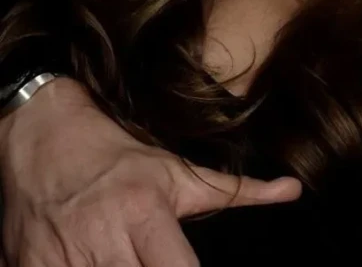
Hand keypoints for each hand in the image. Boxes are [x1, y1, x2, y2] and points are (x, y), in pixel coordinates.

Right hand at [0, 77, 299, 265]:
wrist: (42, 135)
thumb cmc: (118, 156)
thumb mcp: (177, 171)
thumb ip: (235, 191)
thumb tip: (293, 190)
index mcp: (146, 211)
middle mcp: (104, 238)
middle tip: (152, 261)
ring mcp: (62, 259)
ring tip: (123, 262)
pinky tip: (88, 266)